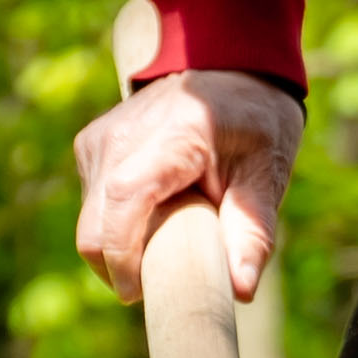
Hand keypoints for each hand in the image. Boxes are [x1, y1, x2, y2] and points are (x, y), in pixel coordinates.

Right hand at [74, 69, 302, 304]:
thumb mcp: (267, 170)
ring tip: (170, 235)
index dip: (122, 258)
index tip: (140, 293)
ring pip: (91, 222)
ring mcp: (99, 140)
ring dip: (120, 247)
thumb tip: (241, 291)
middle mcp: (120, 136)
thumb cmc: (253, 120)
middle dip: (118, 268)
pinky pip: (93, 206)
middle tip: (163, 280)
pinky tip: (155, 215)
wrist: (226, 64)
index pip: (124, 202)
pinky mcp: (90, 147)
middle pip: (94, 226)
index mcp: (170, 137)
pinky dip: (117, 226)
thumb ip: (253, 231)